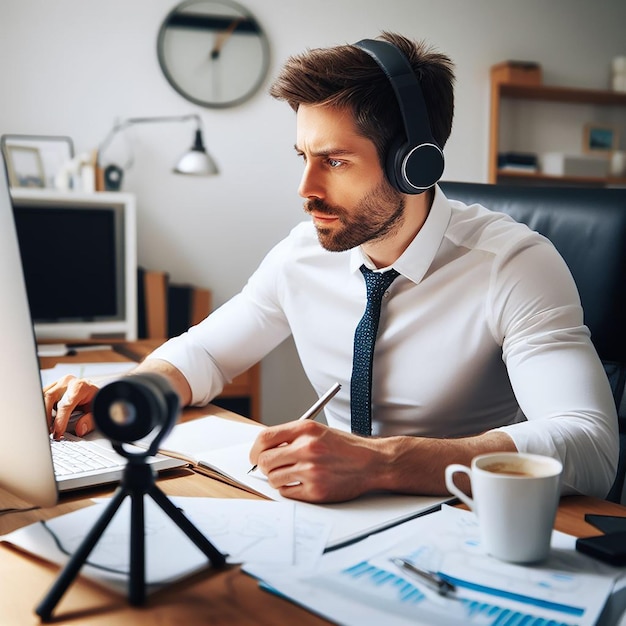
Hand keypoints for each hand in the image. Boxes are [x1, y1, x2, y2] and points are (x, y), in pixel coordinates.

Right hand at [43, 375, 99, 438]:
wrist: (97, 391)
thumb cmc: (96, 400)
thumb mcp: (97, 410)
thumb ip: (89, 421)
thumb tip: (80, 430)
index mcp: (80, 387)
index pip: (66, 404)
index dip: (60, 420)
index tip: (57, 432)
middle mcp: (68, 382)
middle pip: (50, 397)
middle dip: (46, 416)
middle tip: (48, 432)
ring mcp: (59, 383)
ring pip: (43, 396)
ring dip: (42, 412)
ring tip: (46, 427)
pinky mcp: (53, 386)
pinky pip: (42, 396)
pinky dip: (42, 407)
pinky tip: (45, 418)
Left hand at [249, 420, 381, 502]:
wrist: (372, 462)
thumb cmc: (343, 447)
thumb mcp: (317, 431)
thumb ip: (291, 437)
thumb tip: (263, 450)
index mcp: (305, 429)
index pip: (265, 437)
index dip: (255, 449)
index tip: (255, 455)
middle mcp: (307, 448)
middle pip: (265, 460)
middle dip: (264, 466)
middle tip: (272, 468)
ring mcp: (311, 470)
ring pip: (273, 479)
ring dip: (277, 479)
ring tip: (292, 475)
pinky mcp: (316, 490)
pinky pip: (287, 493)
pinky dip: (289, 490)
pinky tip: (302, 483)